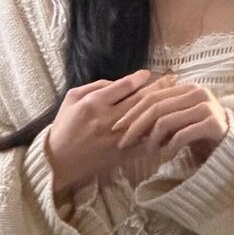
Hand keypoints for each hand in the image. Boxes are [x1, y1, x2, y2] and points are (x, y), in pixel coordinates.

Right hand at [45, 70, 174, 192]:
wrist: (58, 161)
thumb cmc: (65, 126)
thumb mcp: (72, 98)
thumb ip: (96, 86)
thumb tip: (121, 82)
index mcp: (94, 103)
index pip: (125, 85)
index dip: (140, 78)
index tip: (149, 73)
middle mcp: (108, 119)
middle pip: (140, 100)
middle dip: (158, 87)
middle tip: (172, 79)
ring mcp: (117, 138)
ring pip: (146, 119)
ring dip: (162, 107)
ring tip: (174, 96)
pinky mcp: (123, 154)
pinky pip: (146, 141)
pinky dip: (160, 132)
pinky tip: (170, 124)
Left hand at [110, 77, 229, 161]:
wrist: (233, 146)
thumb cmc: (199, 134)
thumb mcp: (178, 120)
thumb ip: (160, 115)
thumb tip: (126, 122)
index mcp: (186, 88)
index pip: (152, 96)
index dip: (132, 112)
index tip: (117, 128)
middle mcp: (197, 93)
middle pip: (156, 107)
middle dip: (136, 126)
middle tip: (124, 143)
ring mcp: (207, 107)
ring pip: (166, 120)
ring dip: (152, 140)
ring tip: (148, 152)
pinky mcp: (214, 124)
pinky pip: (182, 135)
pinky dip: (169, 147)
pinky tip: (166, 156)